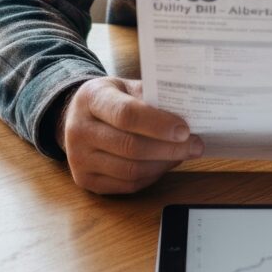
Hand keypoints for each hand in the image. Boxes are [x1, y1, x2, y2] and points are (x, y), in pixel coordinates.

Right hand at [60, 77, 203, 194]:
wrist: (76, 116)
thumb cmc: (110, 98)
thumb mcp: (125, 86)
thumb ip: (150, 96)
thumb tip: (188, 112)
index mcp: (91, 99)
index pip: (126, 115)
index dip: (158, 124)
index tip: (185, 129)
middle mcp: (79, 130)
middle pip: (130, 147)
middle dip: (169, 148)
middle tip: (195, 145)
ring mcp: (79, 159)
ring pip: (131, 170)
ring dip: (164, 164)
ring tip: (184, 154)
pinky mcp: (86, 181)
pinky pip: (127, 185)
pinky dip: (152, 176)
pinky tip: (165, 163)